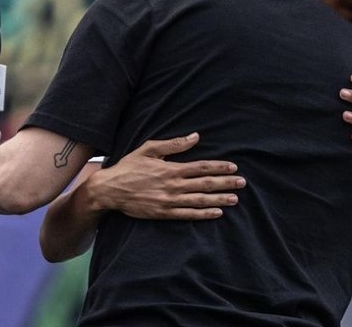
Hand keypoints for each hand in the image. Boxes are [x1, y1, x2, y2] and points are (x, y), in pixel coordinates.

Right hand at [89, 133, 245, 219]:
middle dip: (225, 183)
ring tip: (235, 199)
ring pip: (200, 200)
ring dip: (219, 199)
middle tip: (242, 183)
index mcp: (171, 168)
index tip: (233, 167)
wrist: (109, 190)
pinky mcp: (164, 213)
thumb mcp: (149, 149)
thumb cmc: (129, 167)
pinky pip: (188, 215)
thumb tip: (195, 137)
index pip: (201, 167)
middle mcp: (173, 185)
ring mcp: (169, 201)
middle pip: (205, 184)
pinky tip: (216, 212)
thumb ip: (174, 144)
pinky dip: (204, 214)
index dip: (219, 167)